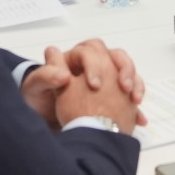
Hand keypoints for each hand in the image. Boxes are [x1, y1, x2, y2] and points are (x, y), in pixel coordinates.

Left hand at [22, 41, 145, 129]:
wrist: (43, 124)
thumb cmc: (36, 101)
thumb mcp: (34, 88)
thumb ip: (45, 76)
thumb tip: (63, 74)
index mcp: (75, 60)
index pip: (91, 50)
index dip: (95, 64)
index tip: (94, 85)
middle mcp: (92, 67)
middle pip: (115, 57)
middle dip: (124, 69)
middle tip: (123, 86)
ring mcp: (105, 81)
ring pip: (127, 72)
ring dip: (135, 83)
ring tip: (135, 100)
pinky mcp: (112, 98)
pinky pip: (131, 95)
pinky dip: (136, 106)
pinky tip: (139, 119)